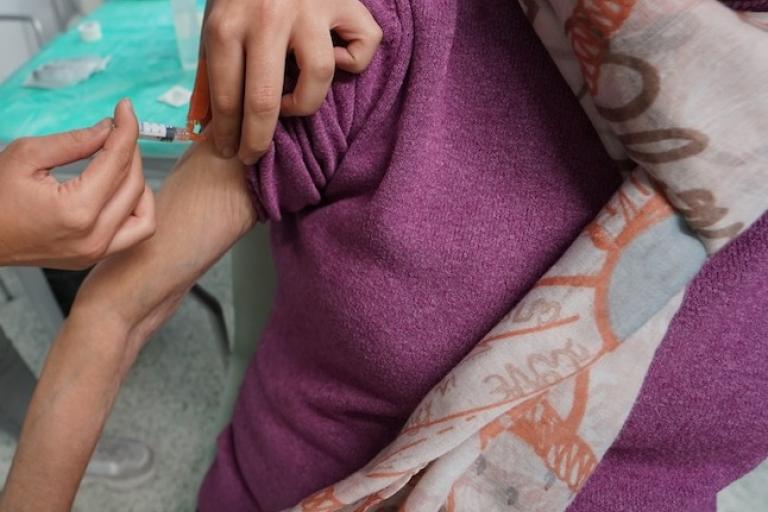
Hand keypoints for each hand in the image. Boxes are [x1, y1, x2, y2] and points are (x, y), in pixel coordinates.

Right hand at [0, 100, 155, 269]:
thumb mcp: (25, 157)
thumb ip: (73, 142)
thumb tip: (108, 129)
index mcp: (76, 210)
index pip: (117, 161)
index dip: (126, 130)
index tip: (126, 109)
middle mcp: (93, 236)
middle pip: (133, 183)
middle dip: (130, 150)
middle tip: (116, 130)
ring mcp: (96, 251)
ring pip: (143, 211)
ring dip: (138, 181)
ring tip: (118, 161)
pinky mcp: (94, 256)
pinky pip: (136, 232)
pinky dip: (137, 208)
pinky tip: (121, 190)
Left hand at [202, 0, 381, 163]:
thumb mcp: (216, 24)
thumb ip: (211, 71)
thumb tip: (206, 126)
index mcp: (228, 23)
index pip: (226, 97)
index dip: (226, 135)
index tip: (228, 153)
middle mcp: (268, 17)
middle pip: (266, 101)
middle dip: (257, 140)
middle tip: (253, 155)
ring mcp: (311, 8)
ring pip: (319, 77)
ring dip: (305, 102)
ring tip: (294, 101)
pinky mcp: (346, 3)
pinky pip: (361, 48)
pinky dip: (354, 60)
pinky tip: (337, 57)